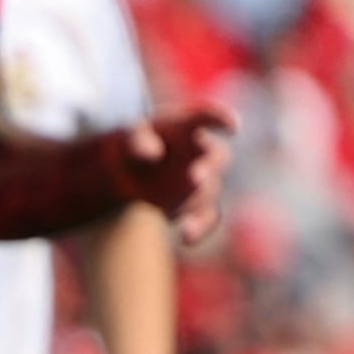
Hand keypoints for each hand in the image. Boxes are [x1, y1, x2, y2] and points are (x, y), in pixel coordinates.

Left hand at [110, 104, 235, 246]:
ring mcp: (200, 179)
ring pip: (210, 190)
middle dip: (208, 167)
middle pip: (217, 157)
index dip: (220, 118)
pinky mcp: (196, 204)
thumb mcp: (127, 137)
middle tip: (194, 177)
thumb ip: (137, 140)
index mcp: (185, 126)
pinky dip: (199, 226)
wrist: (122, 173)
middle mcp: (199, 151)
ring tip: (170, 209)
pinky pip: (208, 216)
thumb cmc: (128, 145)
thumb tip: (152, 154)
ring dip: (196, 199)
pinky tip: (186, 237)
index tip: (231, 126)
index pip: (206, 116)